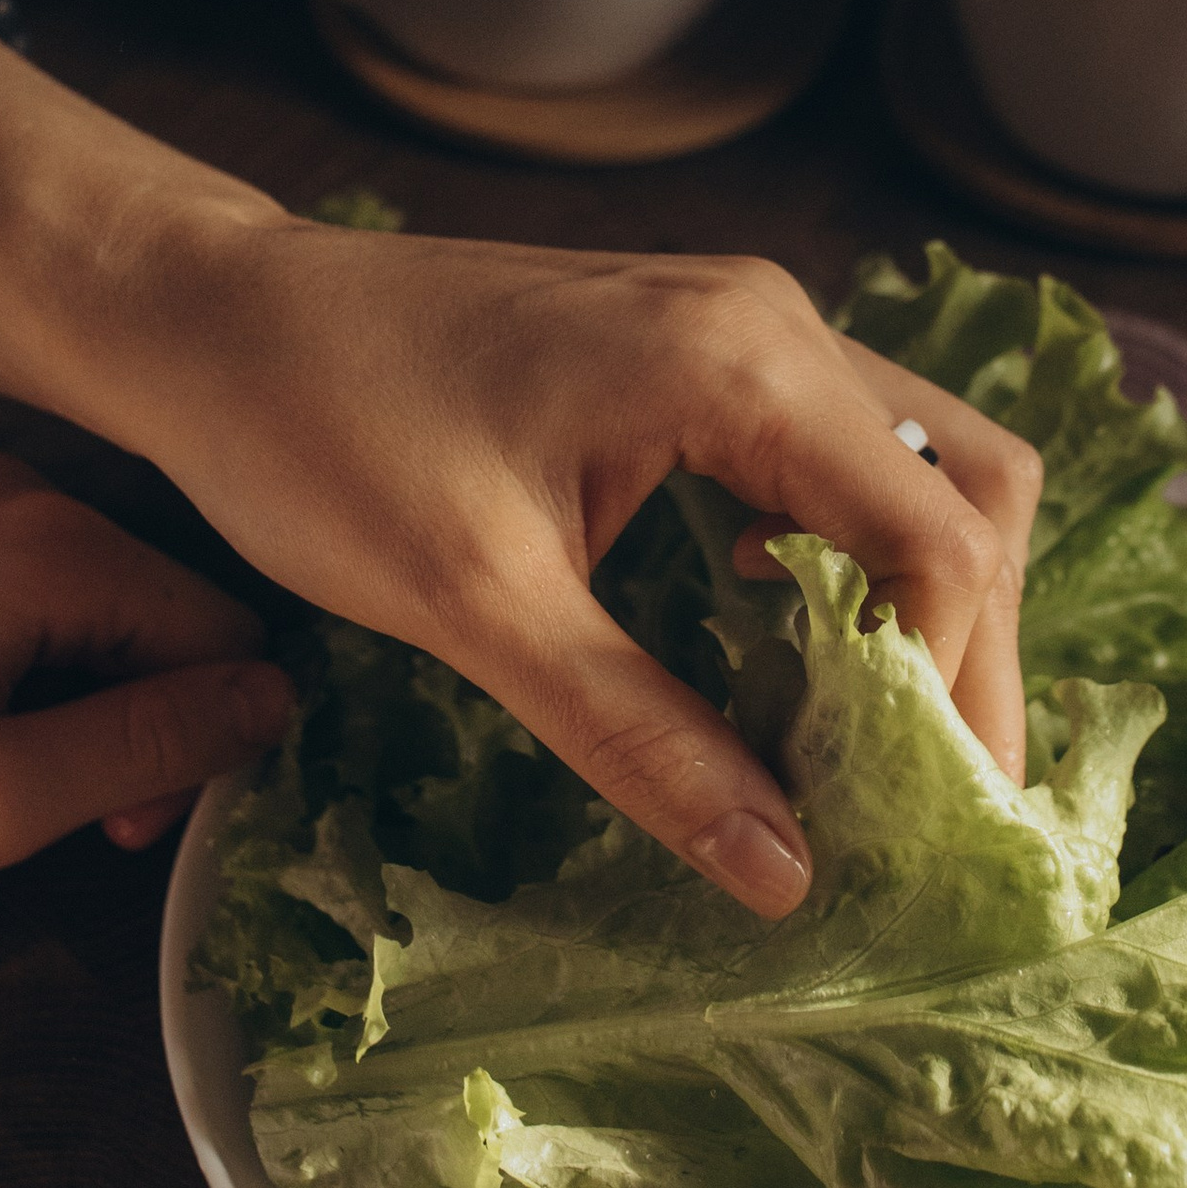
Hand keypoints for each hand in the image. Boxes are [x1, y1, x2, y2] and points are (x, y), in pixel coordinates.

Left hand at [0, 450, 292, 897]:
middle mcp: (5, 480)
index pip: (220, 629)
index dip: (203, 742)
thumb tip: (280, 701)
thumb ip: (148, 746)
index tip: (126, 827)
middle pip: (155, 602)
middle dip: (136, 716)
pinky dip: (10, 649)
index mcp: (43, 540)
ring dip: (72, 688)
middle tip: (61, 819)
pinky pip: (9, 572)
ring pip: (85, 591)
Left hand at [86, 220, 1044, 917]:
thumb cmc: (317, 434)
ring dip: (929, 607)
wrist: (212, 315)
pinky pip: (843, 456)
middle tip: (938, 809)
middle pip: (968, 494)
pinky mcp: (701, 350)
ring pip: (922, 469)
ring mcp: (742, 325)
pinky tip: (803, 654)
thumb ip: (642, 737)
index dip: (958, 692)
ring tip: (888, 751)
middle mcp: (771, 322)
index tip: (927, 824)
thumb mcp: (477, 609)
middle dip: (974, 657)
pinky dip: (860, 561)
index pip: (937, 539)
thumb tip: (784, 871)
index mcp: (738, 363)